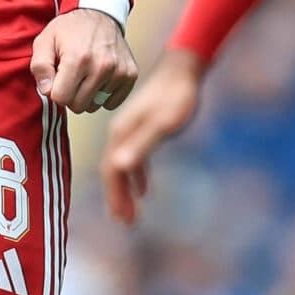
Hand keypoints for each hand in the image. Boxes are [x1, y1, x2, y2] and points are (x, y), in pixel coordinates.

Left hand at [31, 7, 136, 117]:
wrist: (100, 14)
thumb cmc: (69, 30)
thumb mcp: (44, 41)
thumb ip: (40, 67)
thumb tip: (47, 91)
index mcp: (77, 59)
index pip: (61, 98)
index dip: (55, 91)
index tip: (57, 79)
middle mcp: (101, 66)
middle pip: (78, 106)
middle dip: (70, 95)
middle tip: (71, 77)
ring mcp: (118, 72)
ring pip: (95, 106)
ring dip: (87, 95)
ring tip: (85, 74)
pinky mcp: (130, 75)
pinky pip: (112, 103)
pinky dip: (103, 95)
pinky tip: (99, 78)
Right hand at [101, 52, 203, 225]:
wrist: (183, 72)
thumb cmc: (175, 98)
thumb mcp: (162, 124)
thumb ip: (141, 145)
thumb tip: (119, 168)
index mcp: (121, 134)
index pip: (112, 171)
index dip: (115, 196)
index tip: (122, 219)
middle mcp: (120, 133)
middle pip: (113, 171)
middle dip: (117, 198)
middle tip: (125, 223)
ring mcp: (130, 131)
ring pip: (122, 166)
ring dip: (125, 190)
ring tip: (131, 214)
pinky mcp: (142, 129)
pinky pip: (133, 158)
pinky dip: (136, 176)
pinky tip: (144, 190)